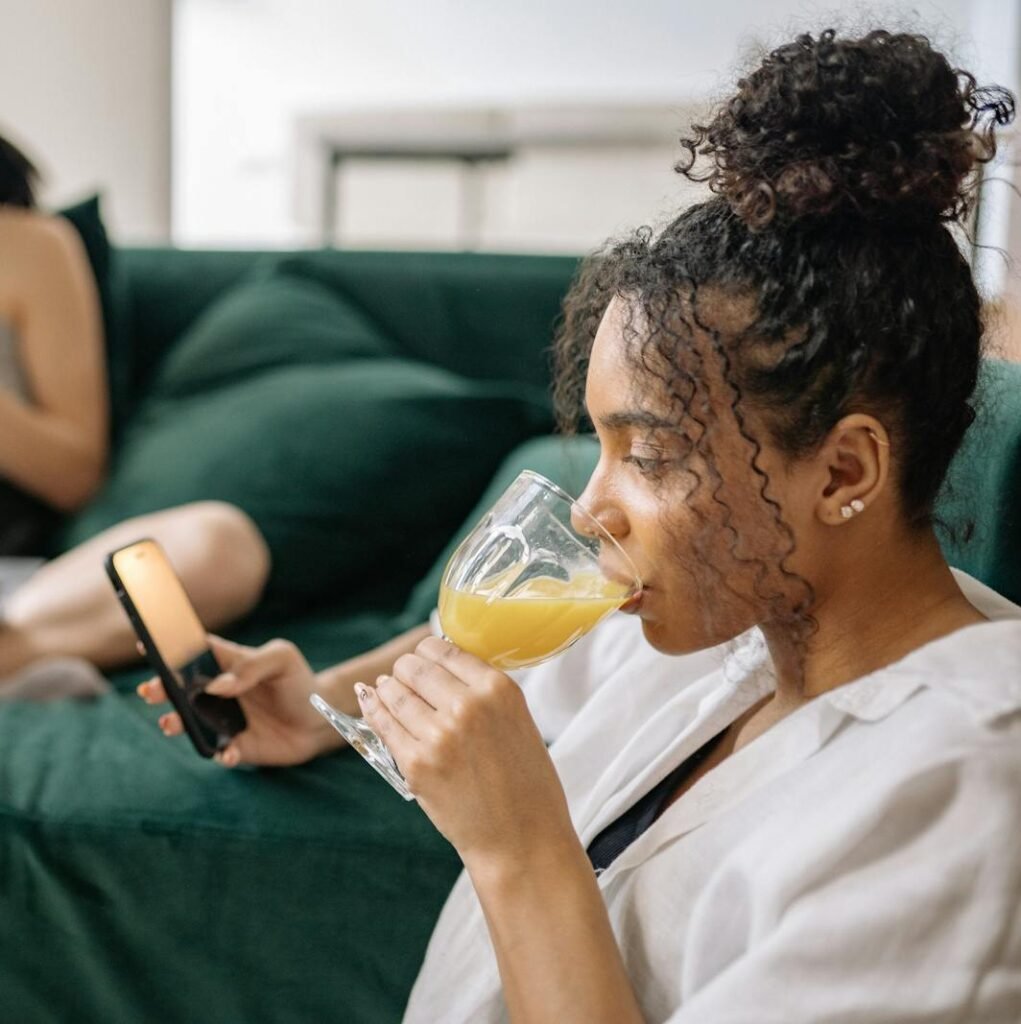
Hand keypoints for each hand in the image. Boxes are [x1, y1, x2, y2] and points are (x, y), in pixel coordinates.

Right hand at [137, 634, 340, 766]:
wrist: (320, 720)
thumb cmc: (299, 682)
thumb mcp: (282, 660)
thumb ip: (252, 666)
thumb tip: (217, 686)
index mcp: (230, 663)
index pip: (196, 652)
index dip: (171, 649)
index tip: (145, 646)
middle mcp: (221, 692)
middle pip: (183, 688)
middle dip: (162, 688)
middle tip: (150, 692)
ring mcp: (225, 719)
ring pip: (192, 722)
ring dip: (177, 723)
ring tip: (168, 724)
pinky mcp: (236, 745)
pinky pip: (220, 751)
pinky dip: (220, 753)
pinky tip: (229, 751)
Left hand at [357, 636, 575, 865]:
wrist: (522, 839)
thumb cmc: (526, 783)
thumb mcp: (517, 720)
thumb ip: (482, 690)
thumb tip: (441, 665)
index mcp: (498, 689)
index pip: (443, 649)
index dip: (427, 653)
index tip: (424, 659)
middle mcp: (467, 706)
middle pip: (414, 667)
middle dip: (405, 671)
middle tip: (403, 678)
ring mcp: (439, 735)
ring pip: (393, 692)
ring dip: (387, 689)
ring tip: (385, 690)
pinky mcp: (416, 764)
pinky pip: (383, 725)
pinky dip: (374, 712)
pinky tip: (372, 705)